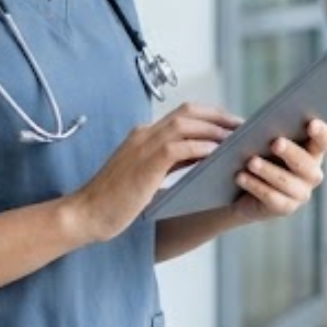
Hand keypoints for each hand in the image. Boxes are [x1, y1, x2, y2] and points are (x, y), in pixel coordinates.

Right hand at [68, 104, 239, 242]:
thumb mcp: (145, 177)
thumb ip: (167, 165)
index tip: (231, 126)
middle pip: (189, 111)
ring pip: (186, 124)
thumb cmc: (113, 203)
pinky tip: (217, 155)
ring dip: (215, 130)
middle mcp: (143, 134)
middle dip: (219, 116)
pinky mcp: (145, 164)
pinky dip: (201, 147)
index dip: (210, 116)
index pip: (182, 114)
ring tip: (237, 140)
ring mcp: (142, 146)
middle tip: (243, 128)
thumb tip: (200, 160)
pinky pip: (180, 147)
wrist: (84, 215)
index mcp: (142, 136)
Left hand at [233, 118, 326, 221]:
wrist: (245, 191)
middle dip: (291, 152)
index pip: (323, 140)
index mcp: (312, 151)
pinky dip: (255, 186)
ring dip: (268, 170)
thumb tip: (260, 128)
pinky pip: (271, 197)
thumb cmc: (259, 156)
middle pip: (305, 163)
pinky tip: (241, 177)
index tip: (310, 123)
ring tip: (251, 161)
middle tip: (275, 143)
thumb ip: (269, 133)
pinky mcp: (285, 208)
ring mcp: (301, 194)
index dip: (320, 132)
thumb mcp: (264, 142)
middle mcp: (312, 174)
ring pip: (286, 181)